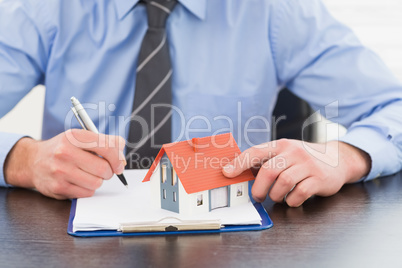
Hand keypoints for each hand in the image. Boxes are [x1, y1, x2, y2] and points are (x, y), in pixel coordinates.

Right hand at [4, 129, 125, 199]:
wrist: (33, 161)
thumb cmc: (63, 148)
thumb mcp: (81, 137)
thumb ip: (105, 142)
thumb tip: (121, 155)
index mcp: (74, 136)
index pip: (107, 147)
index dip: (118, 157)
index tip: (119, 164)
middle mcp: (65, 152)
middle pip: (104, 169)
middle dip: (109, 171)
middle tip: (104, 169)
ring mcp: (60, 171)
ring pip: (96, 183)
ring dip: (98, 180)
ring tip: (89, 174)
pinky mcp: (58, 188)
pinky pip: (87, 193)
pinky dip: (88, 189)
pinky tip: (79, 181)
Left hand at [222, 139, 370, 206]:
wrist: (337, 159)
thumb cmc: (304, 159)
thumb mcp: (285, 153)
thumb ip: (266, 161)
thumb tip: (238, 171)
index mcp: (281, 145)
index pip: (256, 151)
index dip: (239, 163)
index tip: (226, 172)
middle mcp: (294, 152)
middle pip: (269, 170)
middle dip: (259, 188)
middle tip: (257, 197)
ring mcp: (308, 165)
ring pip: (284, 183)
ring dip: (276, 195)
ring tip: (276, 197)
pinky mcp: (319, 179)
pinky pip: (299, 193)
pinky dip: (291, 201)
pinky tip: (291, 199)